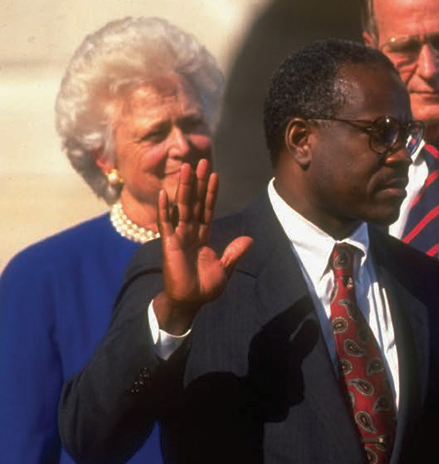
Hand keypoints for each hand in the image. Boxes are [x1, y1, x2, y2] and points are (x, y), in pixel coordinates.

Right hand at [152, 159, 251, 333]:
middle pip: (195, 202)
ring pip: (182, 207)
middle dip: (198, 183)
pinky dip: (164, 209)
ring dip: (184, 188)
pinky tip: (164, 193)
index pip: (208, 210)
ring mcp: (179, 236)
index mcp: (203, 236)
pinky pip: (165, 224)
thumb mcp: (225, 269)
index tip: (215, 175)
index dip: (211, 193)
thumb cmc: (204, 287)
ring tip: (186, 169)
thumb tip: (249, 239)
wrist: (189, 301)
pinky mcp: (169, 244)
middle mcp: (190, 232)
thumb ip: (234, 253)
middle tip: (201, 162)